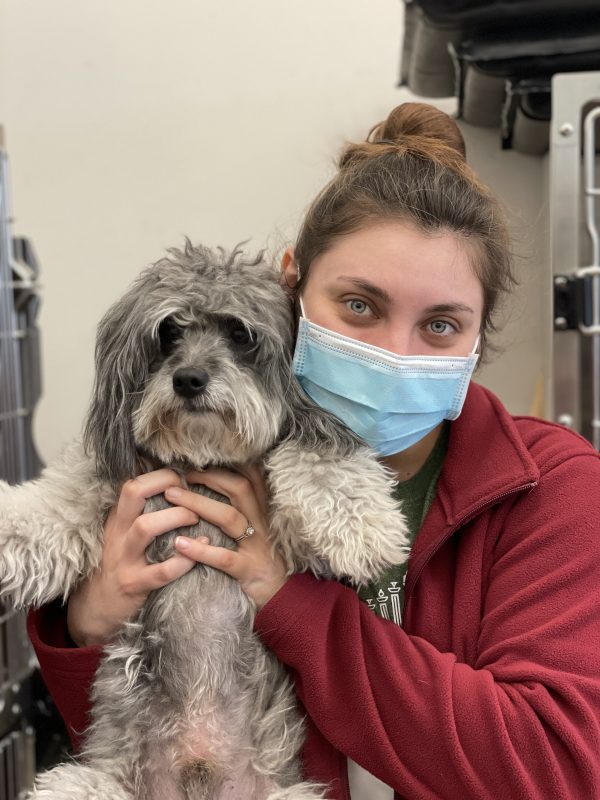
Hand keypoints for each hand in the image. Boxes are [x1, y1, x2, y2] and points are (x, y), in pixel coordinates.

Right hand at [67, 469, 198, 646]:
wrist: (97, 608)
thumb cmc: (121, 563)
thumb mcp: (122, 533)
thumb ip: (140, 511)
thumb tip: (168, 482)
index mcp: (117, 518)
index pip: (132, 482)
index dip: (160, 475)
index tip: (183, 480)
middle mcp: (118, 533)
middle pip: (133, 493)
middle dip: (165, 485)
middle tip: (190, 492)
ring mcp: (124, 559)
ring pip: (145, 527)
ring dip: (176, 517)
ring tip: (196, 518)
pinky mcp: (134, 585)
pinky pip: (161, 571)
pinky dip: (185, 560)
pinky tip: (201, 550)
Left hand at [168, 464, 287, 609]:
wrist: (285, 600)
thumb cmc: (263, 561)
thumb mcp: (260, 530)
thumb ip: (245, 508)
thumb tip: (219, 485)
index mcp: (263, 512)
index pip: (251, 477)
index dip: (227, 465)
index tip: (201, 459)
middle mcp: (262, 523)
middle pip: (239, 489)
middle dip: (209, 477)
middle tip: (180, 476)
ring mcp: (257, 547)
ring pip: (229, 518)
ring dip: (199, 504)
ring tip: (172, 497)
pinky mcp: (249, 570)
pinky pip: (224, 558)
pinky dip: (201, 550)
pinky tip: (180, 544)